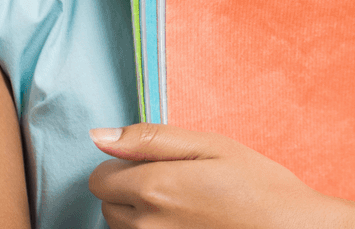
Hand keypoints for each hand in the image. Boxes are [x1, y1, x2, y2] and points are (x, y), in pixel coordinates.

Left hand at [88, 124, 354, 228]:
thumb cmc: (256, 184)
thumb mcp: (209, 144)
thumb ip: (149, 139)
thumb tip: (98, 135)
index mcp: (153, 188)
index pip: (99, 177)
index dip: (122, 165)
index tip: (155, 163)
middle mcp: (146, 228)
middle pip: (107, 206)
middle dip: (129, 191)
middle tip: (175, 184)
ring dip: (140, 217)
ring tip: (184, 207)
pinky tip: (186, 226)